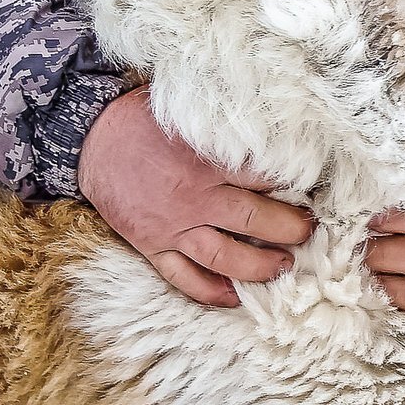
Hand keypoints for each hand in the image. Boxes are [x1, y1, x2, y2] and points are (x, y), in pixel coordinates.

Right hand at [78, 87, 312, 306]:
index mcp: (206, 158)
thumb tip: (267, 105)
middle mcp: (194, 197)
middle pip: (255, 219)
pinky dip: (209, 291)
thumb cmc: (141, 118)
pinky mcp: (152, 245)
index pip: (264, 175)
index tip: (315, 187)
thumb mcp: (185, 105)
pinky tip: (234, 298)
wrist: (88, 140)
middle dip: (289, 228)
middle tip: (309, 230)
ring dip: (260, 266)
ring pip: (226, 256)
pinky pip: (183, 277)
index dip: (294, 182)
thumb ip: (224, 116)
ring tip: (285, 266)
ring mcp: (173, 226)